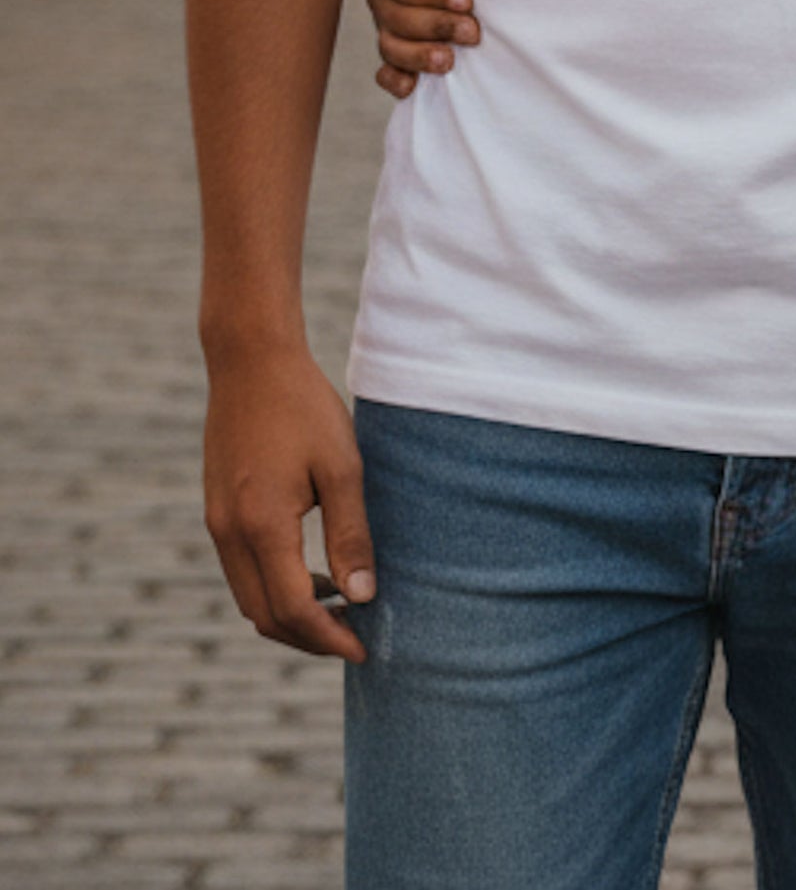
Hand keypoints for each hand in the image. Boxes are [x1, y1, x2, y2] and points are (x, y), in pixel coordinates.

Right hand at [203, 347, 373, 661]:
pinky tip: (311, 576)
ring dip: (289, 616)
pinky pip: (242, 572)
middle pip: (265, 616)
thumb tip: (363, 596)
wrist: (251, 362)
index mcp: (262, 526)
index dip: (329, 637)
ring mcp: (217, 524)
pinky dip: (273, 588)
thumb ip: (350, 534)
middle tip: (354, 637)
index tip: (364, 648)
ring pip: (249, 598)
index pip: (294, 609)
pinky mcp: (216, 512)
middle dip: (309, 638)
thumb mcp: (341, 467)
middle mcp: (230, 534)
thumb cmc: (304, 407)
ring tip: (339, 610)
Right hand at [366, 0, 477, 99]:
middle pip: (394, 15)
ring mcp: (387, 26)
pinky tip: (413, 86)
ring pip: (389, 46)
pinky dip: (396, 80)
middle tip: (472, 31)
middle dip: (435, 25)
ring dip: (419, 55)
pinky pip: (386, 72)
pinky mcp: (397, 53)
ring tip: (449, 60)